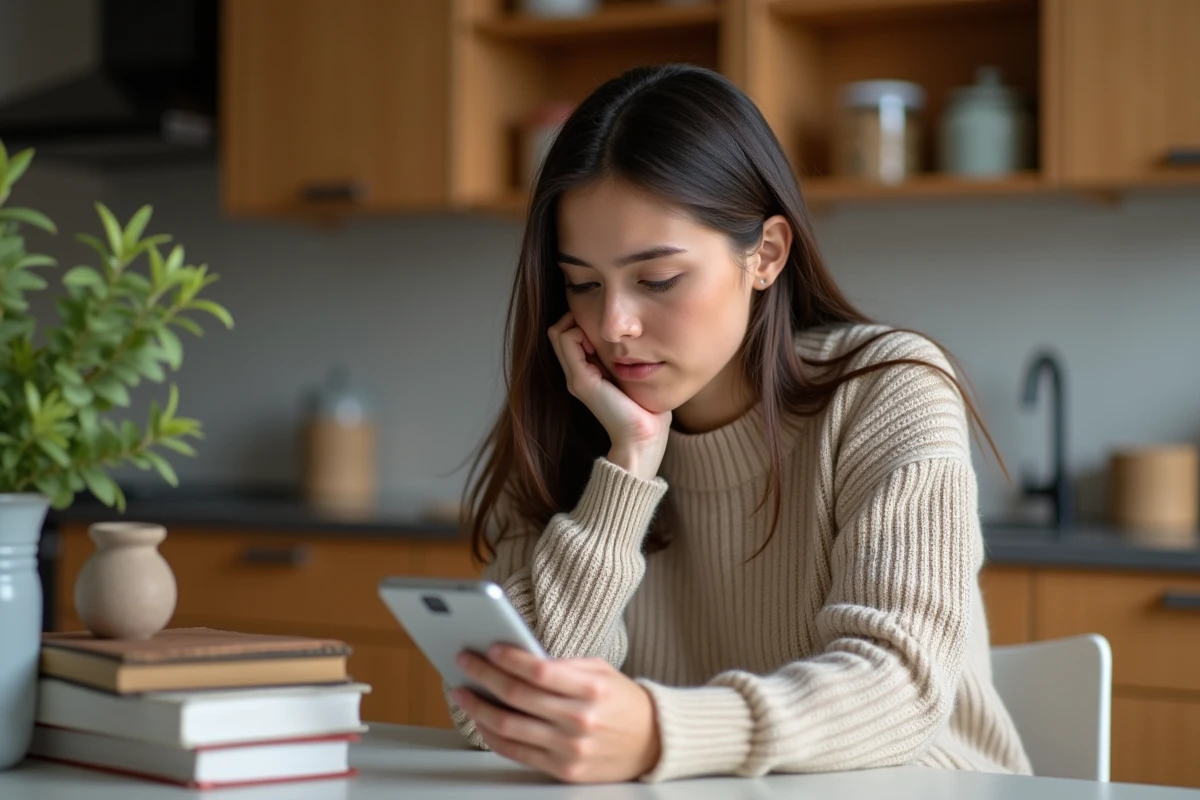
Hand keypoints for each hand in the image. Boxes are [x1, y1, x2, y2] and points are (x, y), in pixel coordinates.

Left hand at [452, 645, 660, 782]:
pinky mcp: (563, 770)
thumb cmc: (624, 702)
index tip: (489, 648)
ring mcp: (570, 749)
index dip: (510, 659)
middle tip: (465, 662)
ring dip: (479, 708)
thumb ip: (565, 665)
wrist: (653, 743)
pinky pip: (516, 753)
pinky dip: (492, 736)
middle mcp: (580, 720)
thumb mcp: (602, 672)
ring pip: (510, 726)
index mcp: (592, 690)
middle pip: (518, 696)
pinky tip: (481, 721)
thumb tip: (521, 658)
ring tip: (463, 692)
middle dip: (484, 676)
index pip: (540, 672)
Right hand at [547, 312, 670, 480]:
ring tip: (601, 333)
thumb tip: (629, 337)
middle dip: (577, 318)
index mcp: (586, 373)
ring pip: (559, 332)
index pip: (568, 334)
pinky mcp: (581, 380)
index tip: (606, 326)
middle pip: (560, 331)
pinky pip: (566, 340)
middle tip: (602, 324)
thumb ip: (622, 358)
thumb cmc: (644, 408)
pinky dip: (579, 331)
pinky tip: (600, 340)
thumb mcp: (631, 374)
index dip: (582, 321)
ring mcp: (575, 378)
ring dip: (577, 322)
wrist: (642, 437)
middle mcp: (575, 375)